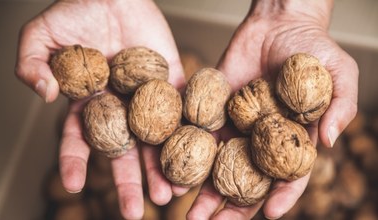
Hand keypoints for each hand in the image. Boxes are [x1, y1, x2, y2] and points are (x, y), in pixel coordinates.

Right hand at [15, 0, 185, 218]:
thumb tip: (43, 96)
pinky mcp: (172, 80)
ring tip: (168, 195)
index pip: (80, 139)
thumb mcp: (40, 36)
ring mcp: (147, 97)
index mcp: (88, 102)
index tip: (74, 186)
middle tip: (133, 212)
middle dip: (128, 181)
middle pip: (124, 150)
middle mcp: (119, 106)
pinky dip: (190, 131)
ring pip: (155, 139)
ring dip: (161, 168)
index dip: (75, 162)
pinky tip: (197, 154)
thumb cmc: (75, 12)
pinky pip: (182, 108)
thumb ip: (31, 65)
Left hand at [187, 0, 357, 218]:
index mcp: (292, 137)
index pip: (289, 174)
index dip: (282, 195)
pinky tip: (175, 169)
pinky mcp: (217, 108)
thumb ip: (340, 106)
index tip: (272, 214)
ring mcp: (238, 125)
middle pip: (248, 178)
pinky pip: (202, 132)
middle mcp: (262, 137)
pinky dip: (190, 151)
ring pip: (220, 163)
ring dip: (205, 188)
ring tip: (189, 211)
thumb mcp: (340, 72)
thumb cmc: (314, 47)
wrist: (278, 22)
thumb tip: (330, 141)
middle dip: (233, 204)